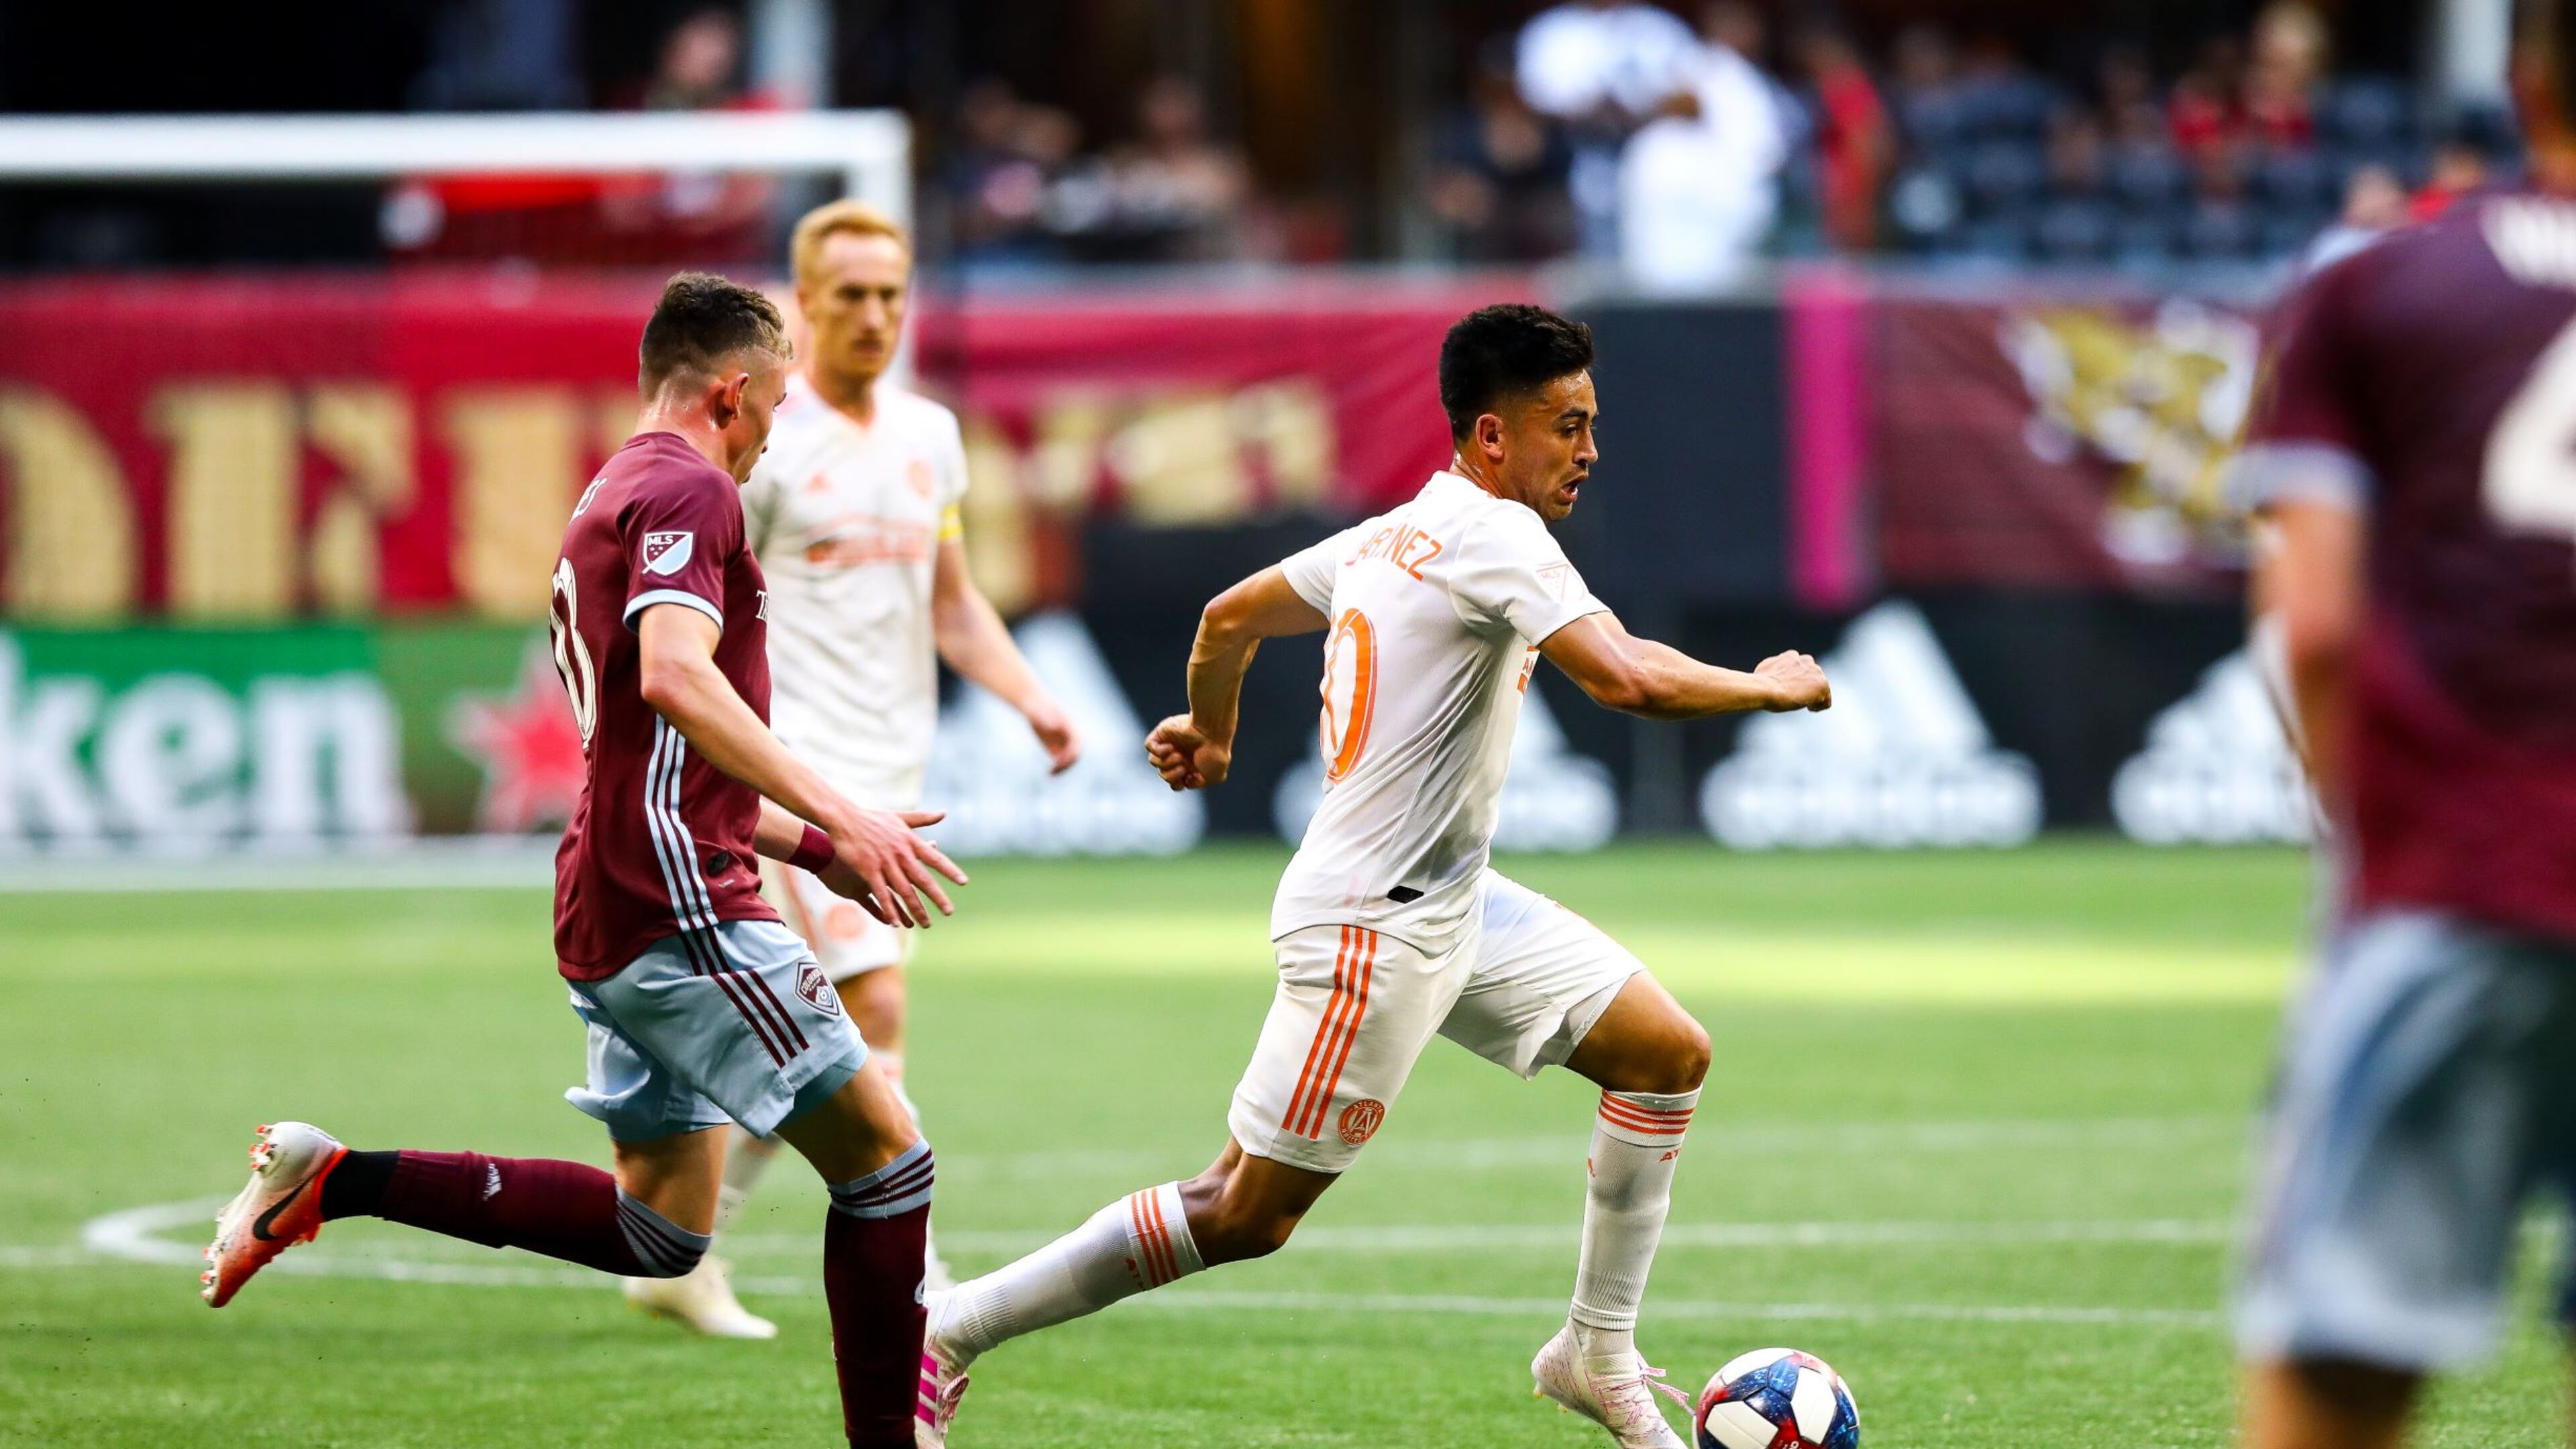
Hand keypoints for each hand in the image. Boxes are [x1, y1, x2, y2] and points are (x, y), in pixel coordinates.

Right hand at [815, 808, 968, 927]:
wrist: (844, 818)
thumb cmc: (872, 817)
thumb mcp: (900, 816)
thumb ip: (923, 818)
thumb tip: (944, 813)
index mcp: (910, 841)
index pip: (934, 858)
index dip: (949, 870)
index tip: (963, 882)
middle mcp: (900, 853)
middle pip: (922, 879)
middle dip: (936, 897)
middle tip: (949, 912)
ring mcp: (884, 862)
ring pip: (903, 890)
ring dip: (915, 908)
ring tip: (926, 924)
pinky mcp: (868, 870)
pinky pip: (881, 893)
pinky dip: (889, 908)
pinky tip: (896, 922)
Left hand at [1024, 698, 1081, 774]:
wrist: (1033, 706)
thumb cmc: (1036, 707)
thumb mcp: (1039, 712)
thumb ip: (1047, 718)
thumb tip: (1054, 727)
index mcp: (1071, 727)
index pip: (1077, 743)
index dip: (1070, 753)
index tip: (1058, 760)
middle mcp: (1070, 736)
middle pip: (1075, 754)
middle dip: (1067, 763)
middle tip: (1054, 770)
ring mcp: (1064, 742)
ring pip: (1069, 760)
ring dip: (1063, 769)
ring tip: (1050, 774)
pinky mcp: (1056, 748)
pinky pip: (1061, 761)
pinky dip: (1057, 768)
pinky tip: (1049, 772)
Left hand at [1144, 713, 1231, 790]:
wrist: (1211, 731)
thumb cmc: (1214, 753)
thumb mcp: (1215, 776)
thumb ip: (1199, 783)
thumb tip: (1185, 781)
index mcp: (1190, 765)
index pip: (1173, 781)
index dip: (1176, 784)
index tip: (1186, 779)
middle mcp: (1179, 755)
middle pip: (1163, 774)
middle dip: (1171, 775)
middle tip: (1183, 767)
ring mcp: (1169, 743)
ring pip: (1154, 762)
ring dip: (1166, 763)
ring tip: (1179, 756)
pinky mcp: (1162, 733)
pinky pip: (1149, 746)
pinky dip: (1158, 751)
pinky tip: (1171, 747)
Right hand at [1753, 651, 1830, 711]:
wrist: (1766, 689)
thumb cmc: (1761, 682)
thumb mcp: (1765, 670)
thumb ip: (1775, 669)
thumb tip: (1772, 674)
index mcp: (1792, 656)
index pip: (1802, 668)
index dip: (1798, 681)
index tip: (1791, 690)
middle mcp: (1806, 661)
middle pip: (1814, 677)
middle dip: (1808, 688)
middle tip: (1797, 698)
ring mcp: (1816, 672)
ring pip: (1822, 689)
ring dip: (1814, 697)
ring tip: (1805, 705)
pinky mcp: (1822, 685)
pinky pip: (1826, 701)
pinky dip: (1818, 707)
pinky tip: (1808, 708)